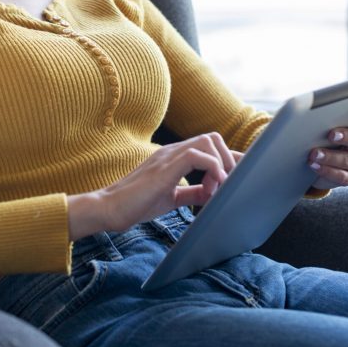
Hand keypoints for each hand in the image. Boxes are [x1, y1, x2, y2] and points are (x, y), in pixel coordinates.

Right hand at [67, 132, 241, 239]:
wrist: (109, 209)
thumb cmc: (136, 204)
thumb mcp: (172, 197)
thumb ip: (192, 191)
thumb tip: (213, 191)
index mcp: (174, 156)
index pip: (209, 145)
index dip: (229, 158)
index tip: (238, 178)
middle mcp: (172, 151)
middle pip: (213, 138)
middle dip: (228, 160)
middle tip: (228, 185)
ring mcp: (168, 156)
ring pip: (208, 141)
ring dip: (221, 163)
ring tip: (218, 187)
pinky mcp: (164, 167)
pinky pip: (196, 155)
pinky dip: (211, 169)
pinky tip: (210, 189)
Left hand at [307, 102, 347, 190]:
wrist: (314, 159)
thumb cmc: (321, 131)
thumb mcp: (323, 119)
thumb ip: (324, 111)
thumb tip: (303, 100)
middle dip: (347, 137)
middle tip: (331, 134)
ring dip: (332, 157)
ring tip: (315, 153)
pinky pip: (342, 176)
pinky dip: (327, 170)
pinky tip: (314, 165)